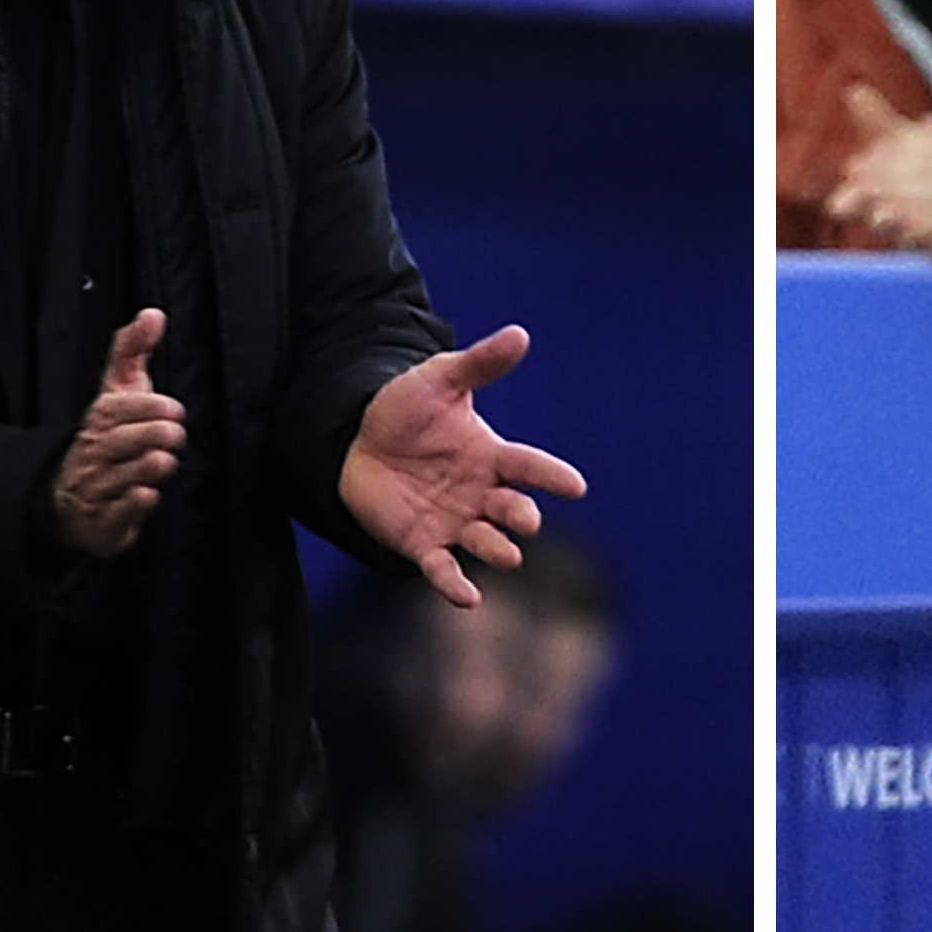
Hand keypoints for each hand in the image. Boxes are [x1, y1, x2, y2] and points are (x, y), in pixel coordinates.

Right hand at [54, 308, 186, 556]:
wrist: (73, 497)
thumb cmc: (109, 437)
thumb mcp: (118, 393)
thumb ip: (133, 352)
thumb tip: (153, 313)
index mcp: (99, 421)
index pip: (115, 410)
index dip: (144, 408)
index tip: (173, 408)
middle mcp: (94, 454)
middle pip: (117, 443)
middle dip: (147, 436)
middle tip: (175, 433)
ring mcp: (96, 490)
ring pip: (117, 478)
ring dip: (142, 468)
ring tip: (165, 460)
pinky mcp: (104, 523)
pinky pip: (113, 515)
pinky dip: (130, 507)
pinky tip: (147, 495)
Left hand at [340, 326, 587, 608]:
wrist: (354, 440)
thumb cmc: (405, 408)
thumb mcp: (440, 380)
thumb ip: (480, 365)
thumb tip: (521, 334)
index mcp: (491, 455)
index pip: (529, 467)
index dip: (552, 476)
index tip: (576, 486)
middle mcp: (480, 493)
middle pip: (512, 508)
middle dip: (522, 515)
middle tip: (525, 518)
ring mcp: (454, 522)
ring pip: (486, 542)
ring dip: (499, 549)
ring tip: (508, 552)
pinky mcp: (423, 545)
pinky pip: (444, 570)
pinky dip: (455, 585)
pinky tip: (468, 598)